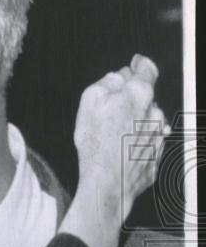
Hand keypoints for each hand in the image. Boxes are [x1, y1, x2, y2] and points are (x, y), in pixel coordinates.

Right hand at [74, 54, 168, 218]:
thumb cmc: (97, 144)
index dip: (140, 64)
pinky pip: (145, 145)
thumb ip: (106, 82)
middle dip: (130, 100)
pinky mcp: (155, 158)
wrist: (108, 183)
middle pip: (145, 98)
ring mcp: (158, 136)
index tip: (136, 63)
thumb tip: (117, 77)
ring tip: (111, 139)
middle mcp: (155, 112)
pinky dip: (134, 146)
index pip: (147, 69)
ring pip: (147, 122)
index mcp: (140, 93)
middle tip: (109, 113)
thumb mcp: (89, 101)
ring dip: (133, 124)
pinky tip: (117, 154)